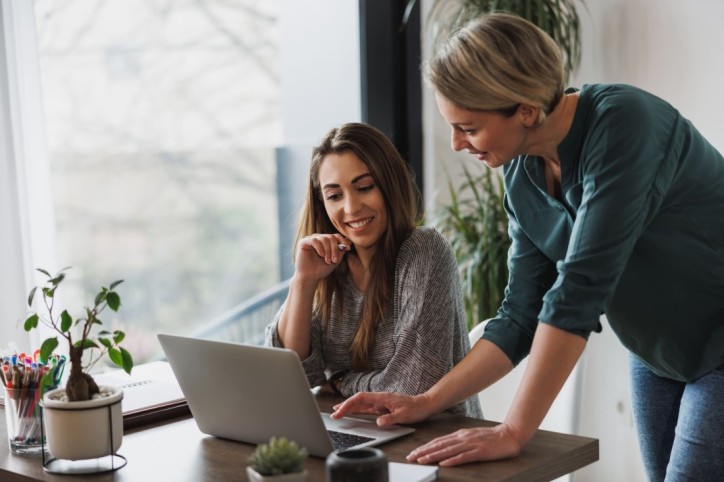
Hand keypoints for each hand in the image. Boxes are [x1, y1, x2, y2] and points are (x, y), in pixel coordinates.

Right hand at [295, 234, 350, 281]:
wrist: (310, 277)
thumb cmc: (322, 269)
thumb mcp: (335, 259)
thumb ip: (341, 250)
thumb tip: (349, 241)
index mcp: (326, 242)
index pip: (336, 236)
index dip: (343, 241)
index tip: (348, 248)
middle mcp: (319, 238)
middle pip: (331, 237)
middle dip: (335, 249)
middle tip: (334, 260)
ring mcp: (311, 239)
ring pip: (323, 238)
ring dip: (328, 250)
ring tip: (327, 260)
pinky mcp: (303, 242)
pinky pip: (314, 240)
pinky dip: (320, 247)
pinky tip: (321, 255)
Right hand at [331, 391, 433, 426]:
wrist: (424, 405)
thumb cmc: (415, 409)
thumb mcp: (404, 415)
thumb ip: (390, 419)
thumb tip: (378, 422)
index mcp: (382, 398)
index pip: (360, 398)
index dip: (348, 404)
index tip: (340, 412)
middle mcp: (379, 399)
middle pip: (358, 400)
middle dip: (344, 406)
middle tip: (333, 414)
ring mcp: (380, 403)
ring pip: (361, 404)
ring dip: (349, 407)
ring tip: (338, 411)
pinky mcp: (382, 408)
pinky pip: (366, 408)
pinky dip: (357, 410)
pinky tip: (352, 412)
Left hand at [407, 424, 521, 466]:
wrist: (509, 435)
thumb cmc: (490, 438)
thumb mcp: (471, 437)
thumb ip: (458, 441)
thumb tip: (444, 447)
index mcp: (460, 434)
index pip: (438, 441)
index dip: (425, 447)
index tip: (414, 453)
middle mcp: (463, 438)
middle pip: (440, 445)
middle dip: (424, 451)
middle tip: (411, 457)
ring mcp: (471, 444)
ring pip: (448, 450)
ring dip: (434, 456)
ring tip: (422, 460)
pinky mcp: (480, 451)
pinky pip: (464, 457)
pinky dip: (453, 460)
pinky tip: (444, 464)